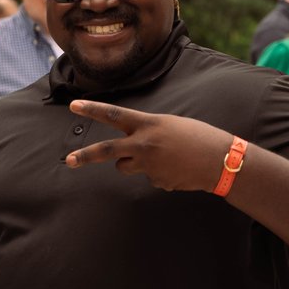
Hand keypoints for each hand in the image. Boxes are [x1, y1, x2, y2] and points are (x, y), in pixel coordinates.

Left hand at [63, 100, 232, 192]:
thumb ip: (147, 133)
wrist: (220, 160)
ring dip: (133, 164)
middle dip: (85, 156)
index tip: (73, 106)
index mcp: (148, 124)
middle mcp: (144, 144)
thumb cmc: (198, 137)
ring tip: (161, 158)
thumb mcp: (169, 125)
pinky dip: (159, 174)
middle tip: (68, 160)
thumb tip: (129, 152)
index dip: (92, 110)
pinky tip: (178, 170)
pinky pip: (148, 177)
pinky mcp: (156, 182)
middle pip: (107, 151)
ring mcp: (149, 165)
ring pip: (125, 167)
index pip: (114, 114)